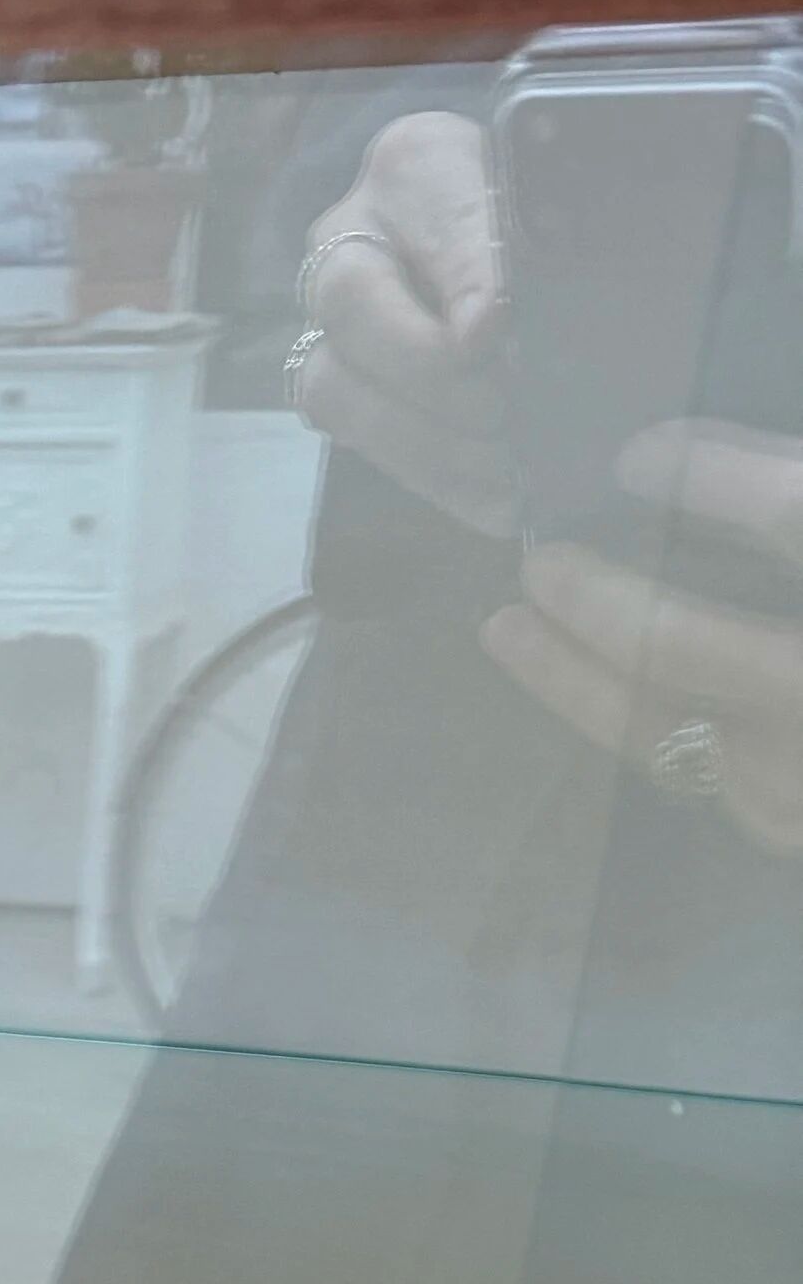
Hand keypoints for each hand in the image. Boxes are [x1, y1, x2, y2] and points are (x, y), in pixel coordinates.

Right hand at [295, 111, 512, 536]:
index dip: (459, 277)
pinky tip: (497, 504)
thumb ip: (534, 251)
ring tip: (505, 472)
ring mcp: (326, 321)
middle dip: (427, 370)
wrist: (495, 257)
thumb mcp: (550, 212)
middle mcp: (348, 239)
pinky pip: (361, 443)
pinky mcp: (334, 390)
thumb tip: (507, 329)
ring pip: (334, 387)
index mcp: (414, 166)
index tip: (489, 330)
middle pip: (352, 304)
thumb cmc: (538, 222)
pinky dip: (435, 481)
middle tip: (501, 412)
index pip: (429, 213)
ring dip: (423, 441)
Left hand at [484, 422, 802, 855]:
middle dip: (601, 595)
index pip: (795, 521)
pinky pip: (684, 766)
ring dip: (572, 675)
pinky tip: (581, 682)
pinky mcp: (782, 830)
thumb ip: (789, 507)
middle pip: (690, 645)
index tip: (639, 452)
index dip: (713, 477)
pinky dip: (625, 717)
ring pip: (662, 724)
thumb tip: (726, 471)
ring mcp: (802, 782)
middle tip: (539, 553)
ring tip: (509, 623)